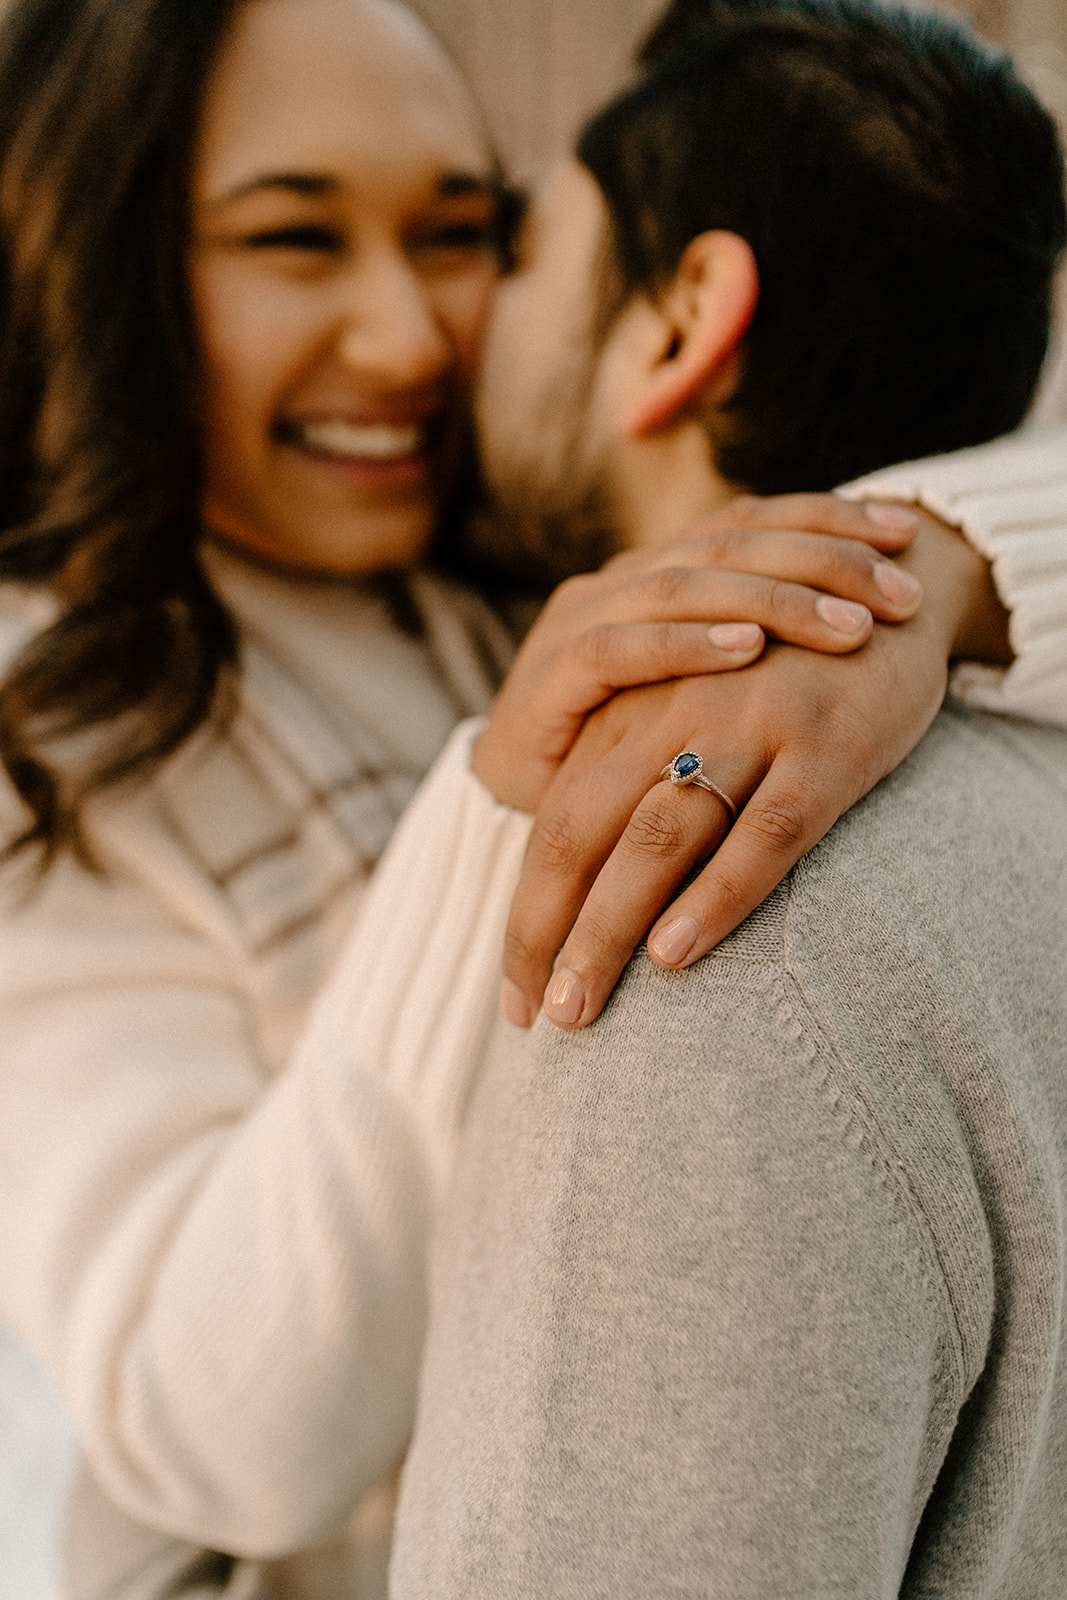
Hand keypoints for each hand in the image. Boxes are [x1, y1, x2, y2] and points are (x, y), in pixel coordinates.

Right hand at [475, 493, 922, 813]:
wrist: (519, 805)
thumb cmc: (628, 748)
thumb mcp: (703, 689)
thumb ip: (756, 646)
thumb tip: (864, 618)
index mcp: (659, 569)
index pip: (750, 520)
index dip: (829, 518)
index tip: (910, 535)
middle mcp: (620, 579)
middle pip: (730, 544)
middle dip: (823, 561)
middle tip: (901, 593)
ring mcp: (578, 623)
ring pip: (683, 586)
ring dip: (772, 601)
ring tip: (848, 624)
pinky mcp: (546, 678)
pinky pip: (618, 649)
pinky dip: (684, 644)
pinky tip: (747, 650)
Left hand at [499, 507, 1003, 1028]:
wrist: (894, 590)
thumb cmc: (779, 674)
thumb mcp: (691, 706)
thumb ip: (636, 775)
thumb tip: (585, 888)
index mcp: (631, 709)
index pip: (552, 821)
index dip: (526, 912)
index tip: (515, 997)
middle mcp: (673, 713)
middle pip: (580, 830)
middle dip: (545, 931)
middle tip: (536, 1019)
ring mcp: (748, 725)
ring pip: (657, 835)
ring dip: (608, 928)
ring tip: (579, 1010)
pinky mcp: (827, 744)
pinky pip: (766, 831)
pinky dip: (717, 893)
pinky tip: (677, 953)